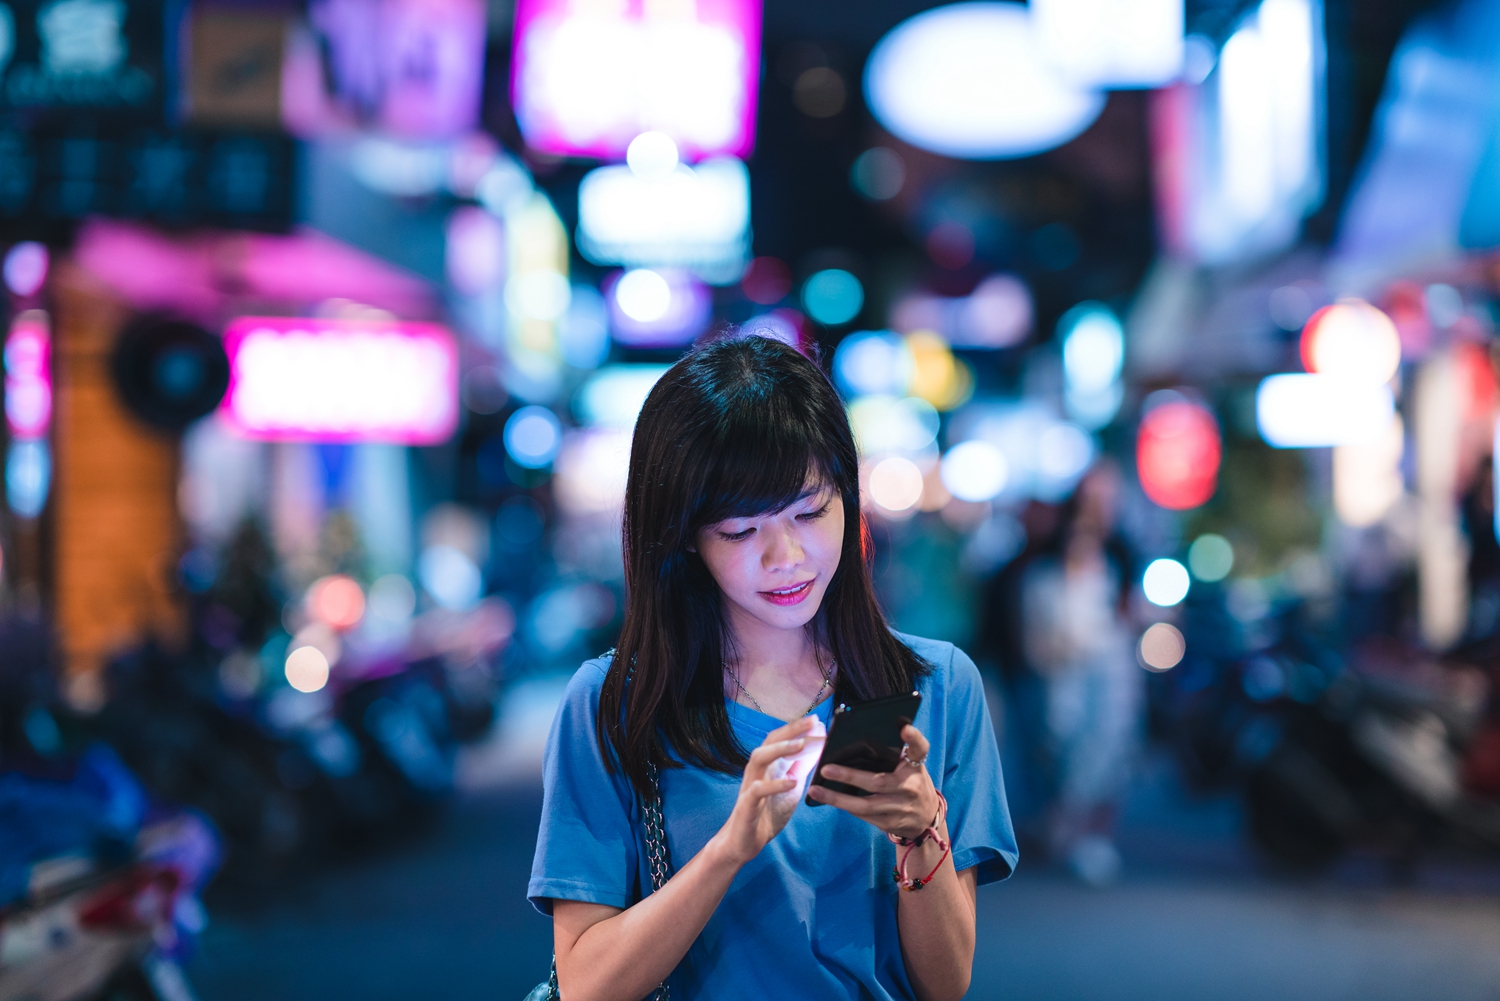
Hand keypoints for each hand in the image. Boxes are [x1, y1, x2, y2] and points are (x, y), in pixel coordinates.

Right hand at [715, 716, 820, 865]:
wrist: (744, 842)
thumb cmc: (767, 812)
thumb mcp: (791, 787)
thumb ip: (801, 767)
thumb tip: (817, 746)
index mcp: (768, 765)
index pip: (781, 739)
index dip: (797, 728)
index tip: (817, 718)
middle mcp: (757, 770)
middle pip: (770, 741)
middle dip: (791, 730)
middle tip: (812, 721)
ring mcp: (750, 785)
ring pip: (760, 758)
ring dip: (781, 749)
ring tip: (801, 744)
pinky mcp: (747, 804)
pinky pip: (758, 790)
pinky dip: (775, 784)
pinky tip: (791, 782)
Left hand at [806, 723, 939, 840]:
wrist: (926, 818)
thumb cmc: (911, 782)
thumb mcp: (910, 765)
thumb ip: (895, 752)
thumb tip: (860, 735)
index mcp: (916, 766)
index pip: (920, 748)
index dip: (914, 738)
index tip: (904, 728)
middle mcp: (910, 787)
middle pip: (878, 782)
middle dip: (849, 777)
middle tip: (825, 769)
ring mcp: (900, 808)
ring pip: (865, 805)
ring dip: (837, 799)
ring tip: (815, 790)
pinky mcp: (890, 824)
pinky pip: (863, 816)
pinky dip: (845, 806)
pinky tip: (828, 799)